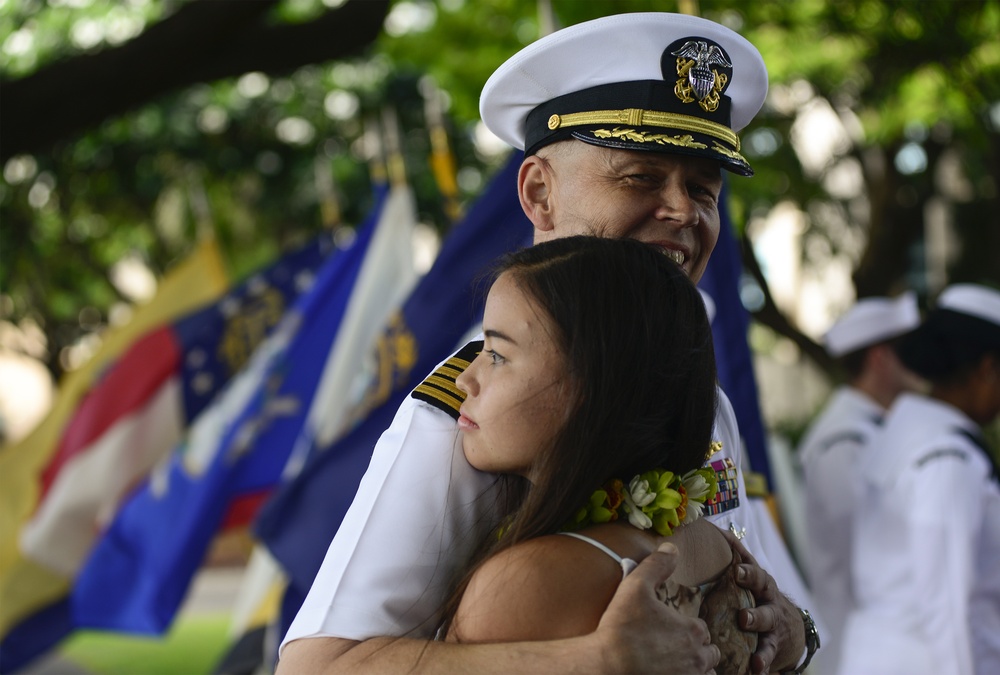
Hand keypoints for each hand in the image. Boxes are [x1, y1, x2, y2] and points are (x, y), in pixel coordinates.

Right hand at [595, 542, 720, 673]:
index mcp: (692, 630)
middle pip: (710, 653)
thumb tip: (672, 547)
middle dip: (698, 650)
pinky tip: (672, 673)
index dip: (688, 628)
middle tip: (677, 648)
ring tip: (679, 665)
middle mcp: (697, 657)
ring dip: (699, 669)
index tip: (671, 629)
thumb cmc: (621, 628)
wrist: (607, 666)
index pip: (701, 629)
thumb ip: (656, 564)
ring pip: (708, 674)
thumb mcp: (635, 586)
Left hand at [721, 530, 804, 673]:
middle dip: (749, 577)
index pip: (747, 559)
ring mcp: (772, 618)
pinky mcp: (774, 642)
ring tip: (744, 619)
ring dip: (755, 617)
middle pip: (760, 581)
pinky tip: (756, 667)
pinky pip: (768, 651)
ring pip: (765, 616)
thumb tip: (692, 545)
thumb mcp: (746, 584)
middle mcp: (766, 594)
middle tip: (736, 573)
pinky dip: (762, 659)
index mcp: (756, 578)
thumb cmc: (757, 601)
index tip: (725, 541)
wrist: (792, 632)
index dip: (737, 549)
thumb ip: (725, 568)